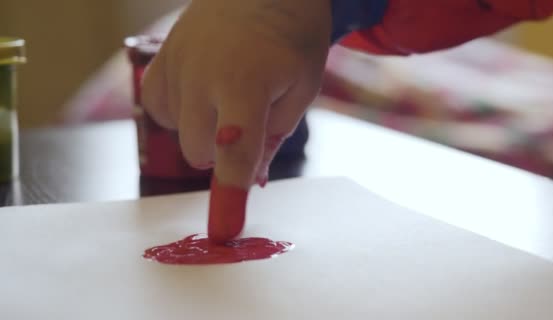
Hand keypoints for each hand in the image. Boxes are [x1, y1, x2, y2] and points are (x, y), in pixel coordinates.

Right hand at [141, 0, 331, 241]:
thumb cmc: (290, 39)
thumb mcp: (300, 89)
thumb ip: (272, 138)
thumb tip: (248, 182)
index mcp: (247, 81)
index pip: (234, 151)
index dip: (230, 193)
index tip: (225, 229)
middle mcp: (203, 75)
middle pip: (199, 153)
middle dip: (223, 154)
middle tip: (246, 121)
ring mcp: (175, 66)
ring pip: (178, 134)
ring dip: (202, 130)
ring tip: (226, 94)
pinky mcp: (157, 62)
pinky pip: (158, 110)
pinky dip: (180, 112)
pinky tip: (201, 90)